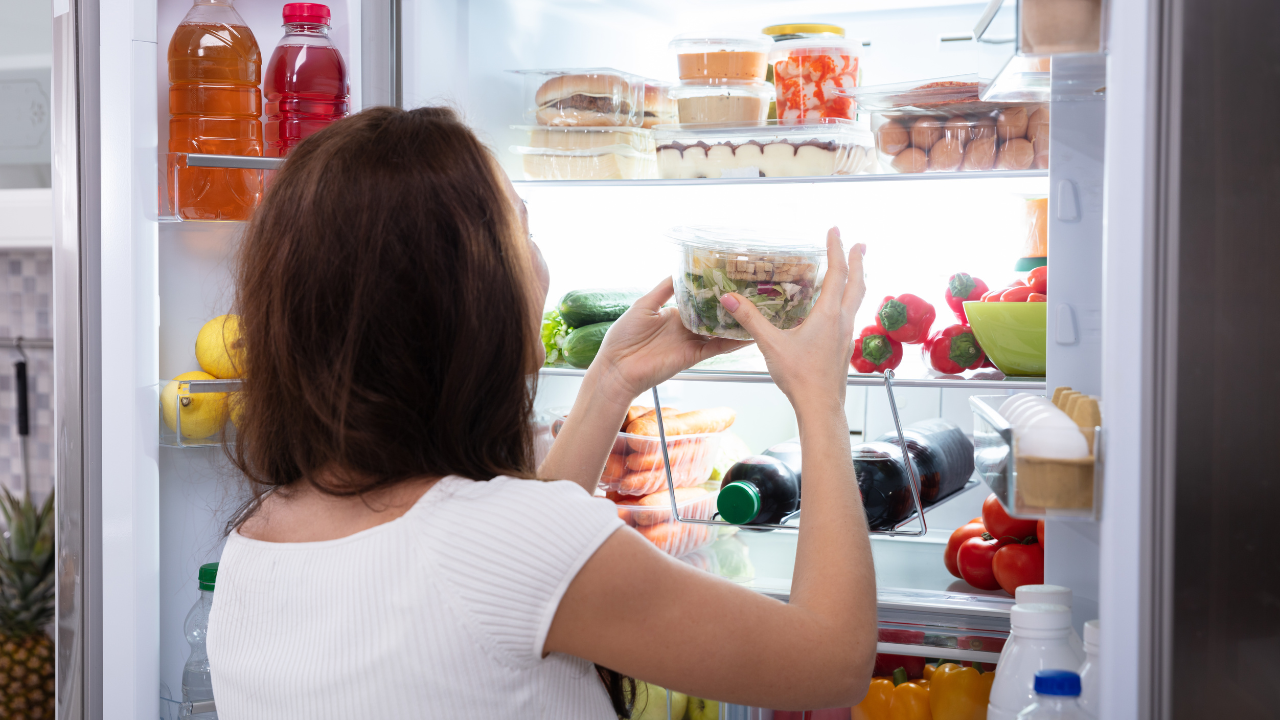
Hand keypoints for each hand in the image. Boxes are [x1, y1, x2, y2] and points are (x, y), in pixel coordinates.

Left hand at [589, 278, 750, 407]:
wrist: (617, 368)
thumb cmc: (623, 337)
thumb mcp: (643, 305)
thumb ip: (663, 290)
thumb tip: (678, 271)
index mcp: (673, 314)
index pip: (698, 300)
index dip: (712, 291)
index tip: (729, 278)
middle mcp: (685, 328)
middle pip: (712, 315)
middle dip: (729, 306)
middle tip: (751, 292)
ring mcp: (690, 342)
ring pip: (719, 331)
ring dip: (736, 323)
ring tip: (758, 311)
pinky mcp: (693, 356)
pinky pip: (716, 347)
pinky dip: (732, 342)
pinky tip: (748, 334)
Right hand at [718, 228, 865, 411]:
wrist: (820, 406)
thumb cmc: (800, 377)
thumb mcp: (771, 344)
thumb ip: (750, 319)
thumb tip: (729, 299)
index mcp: (828, 315)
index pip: (837, 273)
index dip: (836, 249)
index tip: (835, 231)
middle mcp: (842, 321)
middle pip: (857, 284)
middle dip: (859, 261)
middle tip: (860, 244)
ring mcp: (846, 335)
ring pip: (857, 300)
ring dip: (857, 281)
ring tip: (854, 271)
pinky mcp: (844, 348)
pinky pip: (850, 316)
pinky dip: (848, 302)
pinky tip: (837, 310)